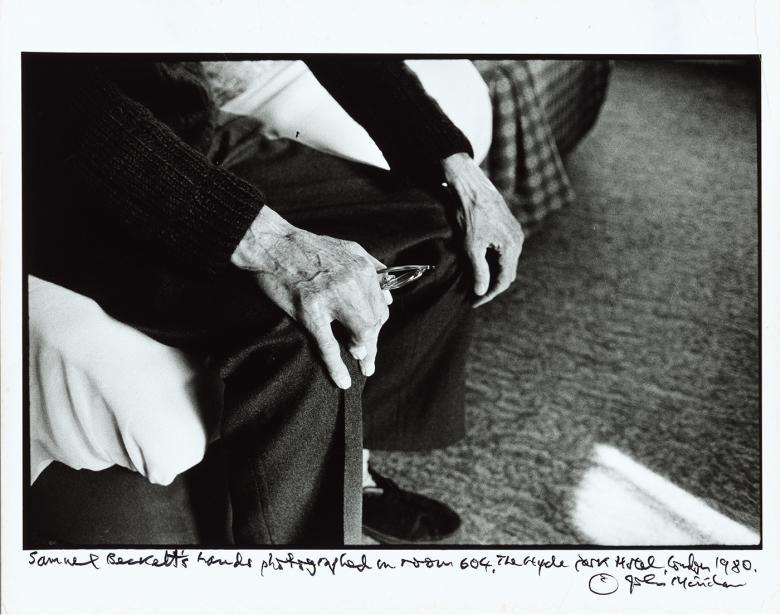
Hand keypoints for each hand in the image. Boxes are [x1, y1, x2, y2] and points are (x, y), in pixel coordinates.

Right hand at [231, 206, 391, 388]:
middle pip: (374, 322)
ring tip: (362, 365)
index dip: (378, 325)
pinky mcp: (309, 311)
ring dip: (364, 353)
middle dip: (373, 342)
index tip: (372, 335)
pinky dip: (337, 366)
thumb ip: (373, 269)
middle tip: (368, 357)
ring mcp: (331, 297)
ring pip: (359, 334)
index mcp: (362, 269)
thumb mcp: (348, 248)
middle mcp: (351, 282)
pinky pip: (329, 345)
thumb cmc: (307, 247)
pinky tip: (343, 379)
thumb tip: (389, 295)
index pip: (380, 306)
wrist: (272, 244)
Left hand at [442, 153, 523, 306]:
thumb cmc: (470, 213)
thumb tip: (481, 291)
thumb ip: (478, 270)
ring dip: (493, 274)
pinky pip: (504, 250)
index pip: (503, 280)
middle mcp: (518, 240)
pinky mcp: (508, 226)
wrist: (470, 185)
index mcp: (511, 246)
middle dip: (492, 286)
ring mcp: (515, 232)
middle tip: (475, 296)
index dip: (489, 294)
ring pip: (506, 262)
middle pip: (507, 273)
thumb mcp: (471, 246)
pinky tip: (481, 264)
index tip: (474, 302)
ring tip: (476, 283)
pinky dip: (494, 261)